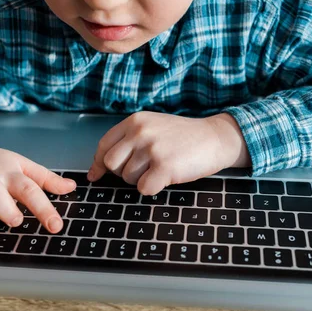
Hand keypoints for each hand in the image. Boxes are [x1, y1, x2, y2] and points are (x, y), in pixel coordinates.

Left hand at [87, 111, 249, 194]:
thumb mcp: (152, 127)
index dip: (98, 163)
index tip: (96, 175)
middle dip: (123, 173)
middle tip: (142, 170)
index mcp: (135, 121)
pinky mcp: (164, 167)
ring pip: (128, 179)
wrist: (214, 138)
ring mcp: (152, 149)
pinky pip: (143, 189)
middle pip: (112, 164)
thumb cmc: (183, 137)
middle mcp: (140, 132)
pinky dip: (153, 188)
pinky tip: (165, 178)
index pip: (104, 145)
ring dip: (141, 180)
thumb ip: (128, 141)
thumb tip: (97, 169)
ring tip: (160, 169)